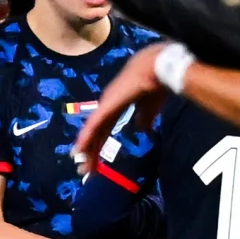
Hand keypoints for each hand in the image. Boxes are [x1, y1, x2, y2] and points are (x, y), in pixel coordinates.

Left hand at [73, 46, 170, 170]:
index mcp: (116, 105)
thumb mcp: (150, 107)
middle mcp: (108, 105)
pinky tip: (81, 148)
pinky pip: (95, 124)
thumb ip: (144, 118)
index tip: (94, 162)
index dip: (98, 145)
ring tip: (81, 165)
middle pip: (96, 132)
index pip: (104, 129)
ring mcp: (106, 104)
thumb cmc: (155, 83)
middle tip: (85, 171)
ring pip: (92, 130)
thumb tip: (142, 130)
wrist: (158, 67)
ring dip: (86, 148)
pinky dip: (87, 137)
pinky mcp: (108, 105)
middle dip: (90, 152)